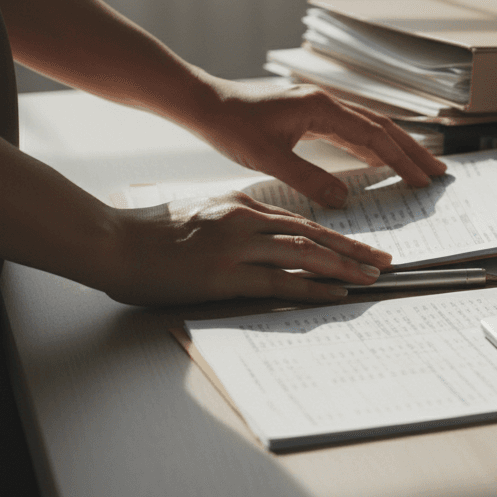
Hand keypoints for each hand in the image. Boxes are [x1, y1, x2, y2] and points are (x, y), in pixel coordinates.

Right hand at [103, 191, 389, 305]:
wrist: (111, 241)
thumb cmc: (150, 234)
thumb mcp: (201, 214)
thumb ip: (234, 222)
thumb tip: (266, 238)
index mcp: (240, 203)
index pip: (300, 221)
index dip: (335, 235)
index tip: (361, 246)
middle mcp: (245, 219)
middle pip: (313, 234)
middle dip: (354, 249)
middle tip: (385, 261)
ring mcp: (236, 246)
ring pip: (305, 254)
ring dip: (345, 267)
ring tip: (372, 278)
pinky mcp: (225, 274)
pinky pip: (281, 281)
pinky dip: (314, 287)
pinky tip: (337, 293)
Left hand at [184, 78, 447, 207]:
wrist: (205, 104)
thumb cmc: (231, 125)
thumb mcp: (268, 157)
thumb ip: (308, 177)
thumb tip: (343, 199)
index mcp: (321, 108)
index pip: (374, 136)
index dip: (401, 160)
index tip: (421, 180)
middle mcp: (326, 103)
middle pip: (382, 127)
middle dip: (412, 151)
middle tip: (437, 172)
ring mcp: (320, 107)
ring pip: (370, 127)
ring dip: (396, 147)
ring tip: (418, 166)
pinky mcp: (311, 115)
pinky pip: (352, 131)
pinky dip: (371, 146)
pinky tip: (378, 160)